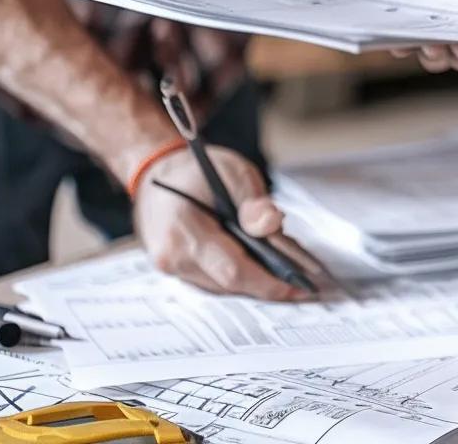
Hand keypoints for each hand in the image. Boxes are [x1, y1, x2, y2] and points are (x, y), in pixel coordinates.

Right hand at [134, 146, 327, 301]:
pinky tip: (260, 264)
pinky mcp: (178, 271)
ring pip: (222, 287)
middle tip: (302, 278)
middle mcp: (172, 258)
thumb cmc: (195, 169)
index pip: (231, 270)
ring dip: (253, 280)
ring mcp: (172, 268)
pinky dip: (237, 274)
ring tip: (287, 269)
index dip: (267, 282)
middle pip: (229, 284)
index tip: (298, 286)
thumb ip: (252, 201)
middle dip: (267, 283)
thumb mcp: (231, 171)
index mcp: (183, 231)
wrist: (155, 173)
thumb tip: (272, 226)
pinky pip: (213, 280)